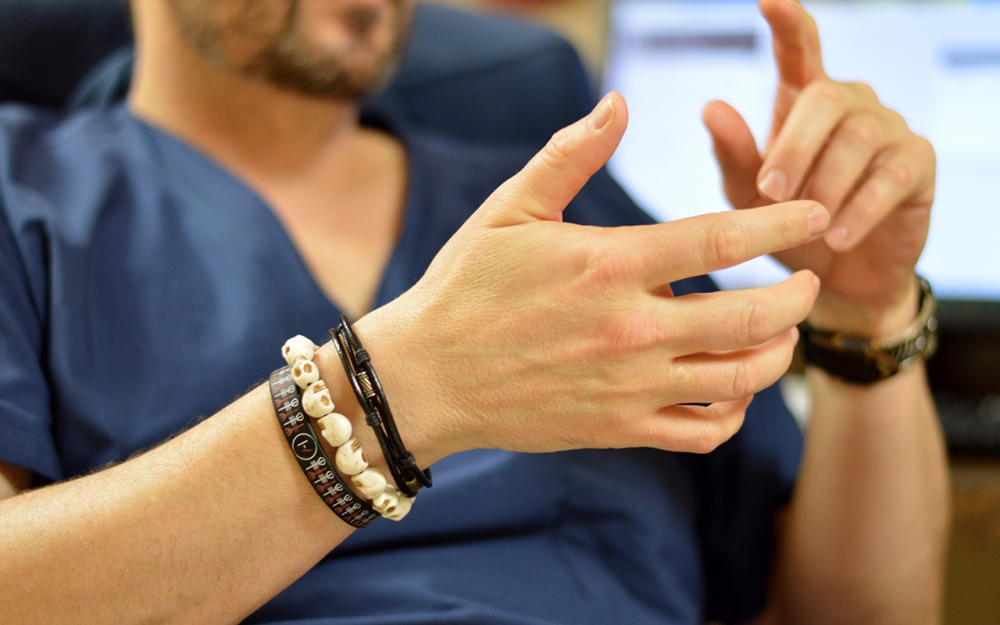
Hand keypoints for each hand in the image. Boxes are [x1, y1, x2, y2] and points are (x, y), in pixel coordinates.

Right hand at [358, 92, 826, 461]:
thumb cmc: (465, 286)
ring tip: (785, 334)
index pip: (719, 239)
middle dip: (796, 296)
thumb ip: (570, 155)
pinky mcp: (619, 428)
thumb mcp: (509, 208)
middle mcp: (629, 330)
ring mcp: (628, 386)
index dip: (779, 224)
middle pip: (750, 317)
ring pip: (738, 381)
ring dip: (779, 356)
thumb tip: (618, 104)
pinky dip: (735, 413)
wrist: (427, 376)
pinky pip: (701, 432)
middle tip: (807, 279)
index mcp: (609, 265)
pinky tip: (734, 389)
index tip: (814, 215)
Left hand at [703, 0, 935, 334]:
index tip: (770, 0)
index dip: (788, 23)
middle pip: (824, 98)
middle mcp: (850, 104)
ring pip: (856, 139)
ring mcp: (888, 129)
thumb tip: (711, 107)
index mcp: (803, 101)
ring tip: (806, 223)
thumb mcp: (747, 194)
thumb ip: (733, 153)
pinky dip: (859, 209)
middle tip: (771, 192)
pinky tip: (837, 237)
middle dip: (793, 147)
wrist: (837, 279)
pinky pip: (890, 176)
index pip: (799, 50)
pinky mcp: (917, 164)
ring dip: (824, 185)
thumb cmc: (787, 224)